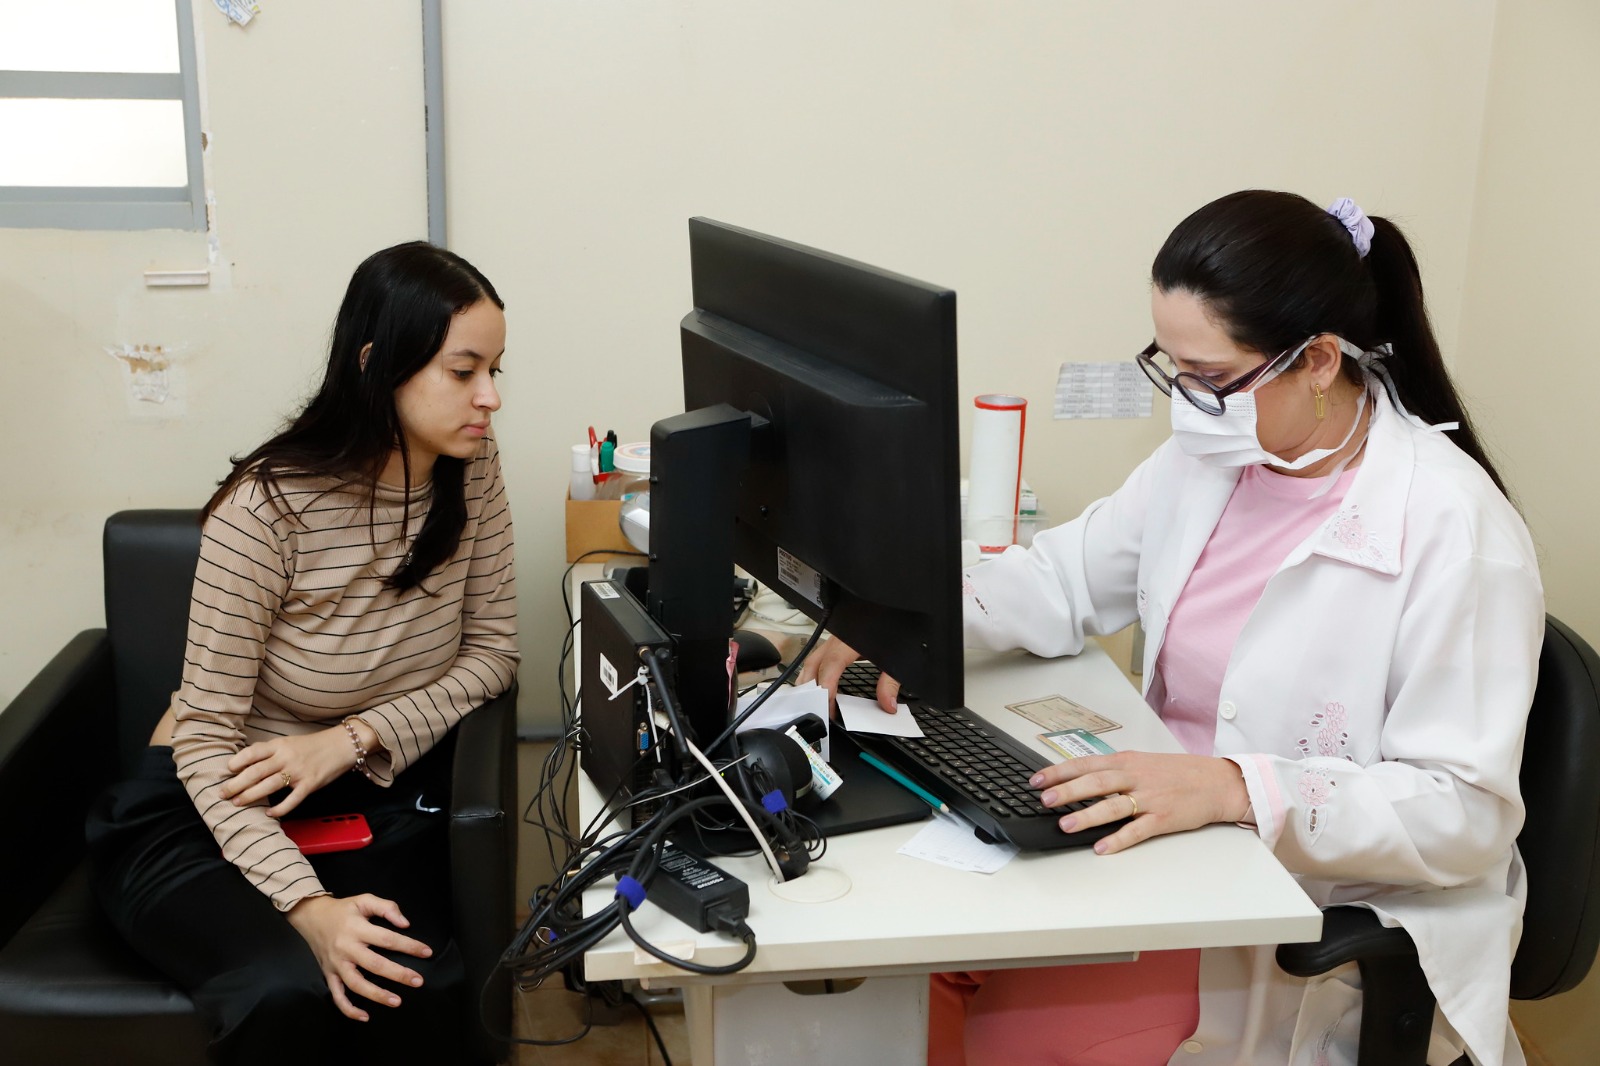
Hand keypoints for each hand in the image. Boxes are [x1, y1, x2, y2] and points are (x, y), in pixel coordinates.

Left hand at [220, 724, 366, 817]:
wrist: (343, 744)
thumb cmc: (314, 745)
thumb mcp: (290, 742)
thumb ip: (271, 753)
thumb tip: (247, 765)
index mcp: (280, 745)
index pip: (253, 752)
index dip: (237, 761)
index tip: (226, 771)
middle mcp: (287, 757)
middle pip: (256, 771)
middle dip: (236, 784)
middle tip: (222, 794)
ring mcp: (299, 771)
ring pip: (269, 785)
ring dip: (250, 795)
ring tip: (237, 803)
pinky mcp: (310, 784)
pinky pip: (292, 799)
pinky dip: (279, 808)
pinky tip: (269, 814)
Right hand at [286, 894, 432, 1020]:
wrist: (312, 917)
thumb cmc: (343, 910)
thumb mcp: (364, 900)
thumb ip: (387, 908)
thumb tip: (405, 923)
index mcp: (356, 929)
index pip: (387, 939)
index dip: (409, 946)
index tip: (426, 952)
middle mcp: (346, 948)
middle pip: (374, 964)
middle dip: (398, 974)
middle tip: (418, 981)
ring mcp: (336, 964)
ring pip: (356, 984)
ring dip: (376, 995)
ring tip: (396, 1001)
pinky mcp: (329, 975)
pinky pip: (337, 996)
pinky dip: (349, 1009)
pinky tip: (364, 1016)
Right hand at [797, 637, 900, 714]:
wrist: (894, 610)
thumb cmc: (895, 627)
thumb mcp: (897, 655)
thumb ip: (891, 682)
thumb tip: (888, 705)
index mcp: (851, 639)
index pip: (832, 664)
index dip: (827, 686)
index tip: (828, 706)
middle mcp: (839, 638)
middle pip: (815, 662)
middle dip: (812, 687)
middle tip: (817, 709)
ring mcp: (835, 638)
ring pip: (813, 658)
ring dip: (809, 680)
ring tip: (812, 701)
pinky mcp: (837, 640)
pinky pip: (819, 656)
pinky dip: (814, 671)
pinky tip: (816, 683)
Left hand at [1031, 751, 1249, 854]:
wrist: (1216, 782)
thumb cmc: (1177, 773)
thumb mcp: (1142, 763)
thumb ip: (1113, 771)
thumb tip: (1078, 780)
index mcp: (1126, 761)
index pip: (1085, 764)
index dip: (1058, 772)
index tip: (1036, 780)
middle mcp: (1135, 777)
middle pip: (1095, 782)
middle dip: (1067, 791)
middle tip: (1044, 800)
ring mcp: (1150, 798)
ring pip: (1113, 806)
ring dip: (1087, 816)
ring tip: (1065, 825)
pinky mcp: (1163, 818)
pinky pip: (1137, 830)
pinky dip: (1118, 839)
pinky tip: (1101, 847)